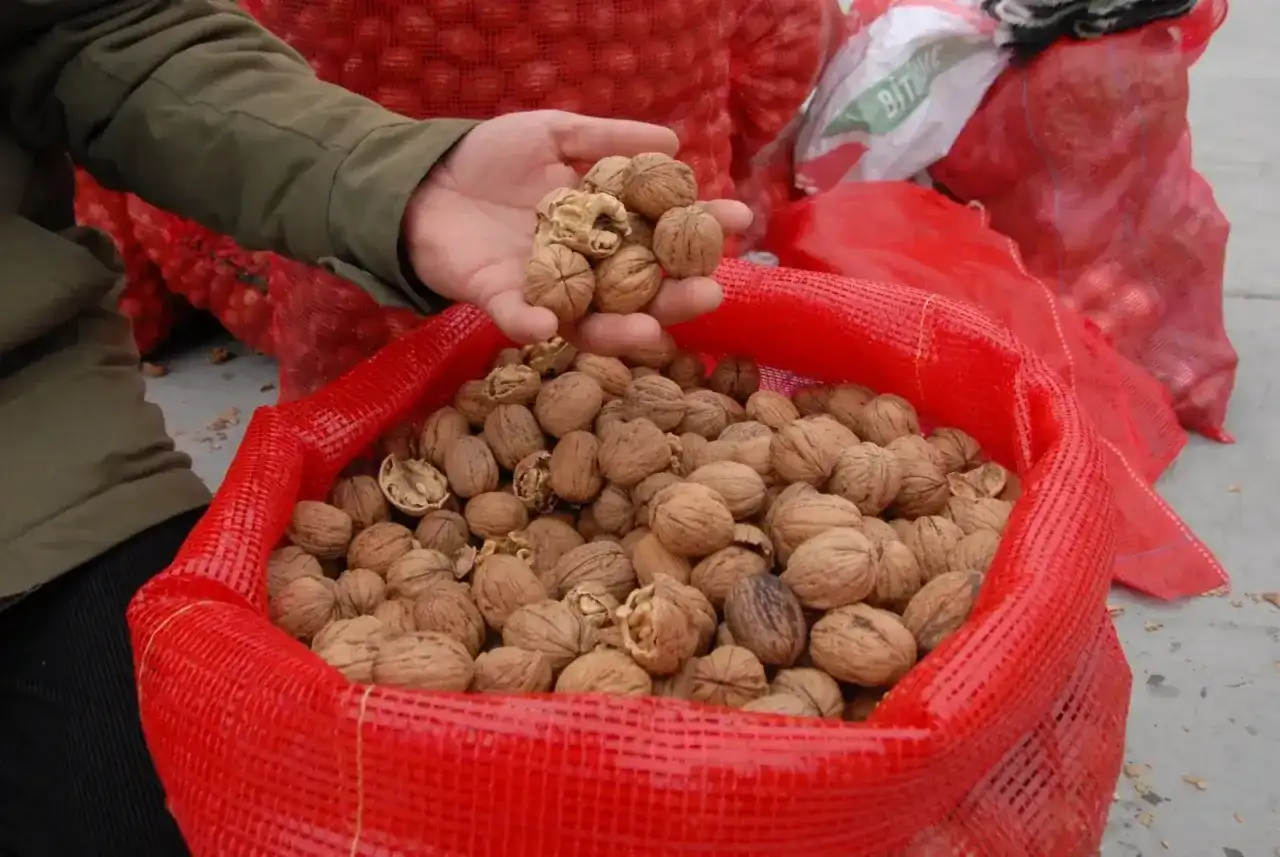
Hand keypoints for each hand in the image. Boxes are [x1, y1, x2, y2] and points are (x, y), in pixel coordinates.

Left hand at [401, 110, 751, 355]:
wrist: (421, 178)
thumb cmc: (488, 157)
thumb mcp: (552, 133)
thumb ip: (607, 138)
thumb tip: (674, 143)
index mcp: (601, 228)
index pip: (660, 235)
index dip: (699, 229)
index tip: (738, 219)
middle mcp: (582, 267)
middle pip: (638, 291)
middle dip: (676, 296)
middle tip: (710, 293)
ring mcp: (545, 289)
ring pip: (590, 320)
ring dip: (621, 331)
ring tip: (652, 332)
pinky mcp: (498, 300)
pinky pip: (519, 319)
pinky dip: (532, 325)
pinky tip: (549, 326)